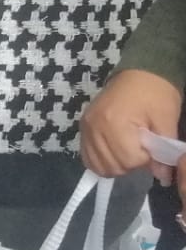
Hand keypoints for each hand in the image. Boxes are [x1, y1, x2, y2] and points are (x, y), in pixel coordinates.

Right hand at [80, 69, 182, 185]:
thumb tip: (163, 177)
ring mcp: (86, 126)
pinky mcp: (83, 126)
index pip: (129, 160)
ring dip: (116, 164)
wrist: (141, 73)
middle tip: (142, 149)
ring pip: (97, 164)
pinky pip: (86, 156)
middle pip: (112, 165)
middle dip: (130, 163)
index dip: (145, 159)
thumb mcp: (167, 121)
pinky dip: (100, 160)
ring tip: (128, 150)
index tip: (152, 146)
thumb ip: (164, 150)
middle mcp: (94, 126)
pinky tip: (113, 152)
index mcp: (114, 122)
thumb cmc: (156, 95)